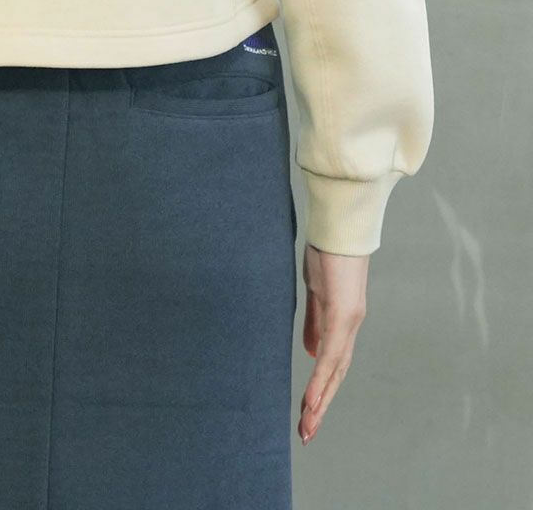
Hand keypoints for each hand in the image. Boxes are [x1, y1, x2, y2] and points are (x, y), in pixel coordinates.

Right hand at [298, 242, 368, 444]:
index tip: (308, 411)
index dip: (323, 388)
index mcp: (343, 319)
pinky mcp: (342, 313)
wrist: (339, 225)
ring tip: (307, 424)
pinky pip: (330, 353)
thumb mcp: (316, 290)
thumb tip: (309, 352)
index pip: (333, 362)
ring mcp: (348, 321)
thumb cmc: (327, 251)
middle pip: (336, 375)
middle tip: (306, 432)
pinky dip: (321, 379)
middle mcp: (350, 325)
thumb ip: (314, 322)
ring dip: (320, 400)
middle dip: (321, 405)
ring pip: (335, 370)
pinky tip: (312, 398)